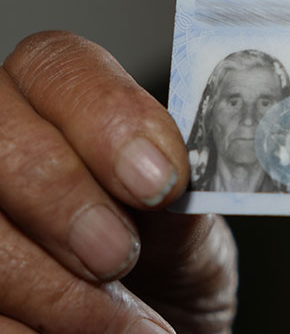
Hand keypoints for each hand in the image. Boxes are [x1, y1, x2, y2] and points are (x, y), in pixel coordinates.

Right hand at [0, 32, 236, 332]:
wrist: (155, 328)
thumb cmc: (170, 266)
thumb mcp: (187, 226)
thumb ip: (175, 193)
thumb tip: (164, 173)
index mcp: (64, 101)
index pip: (60, 66)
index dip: (107, 115)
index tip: (159, 182)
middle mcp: (1, 139)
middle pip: (2, 141)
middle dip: (65, 201)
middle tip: (120, 256)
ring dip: (52, 288)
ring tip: (125, 324)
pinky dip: (24, 329)